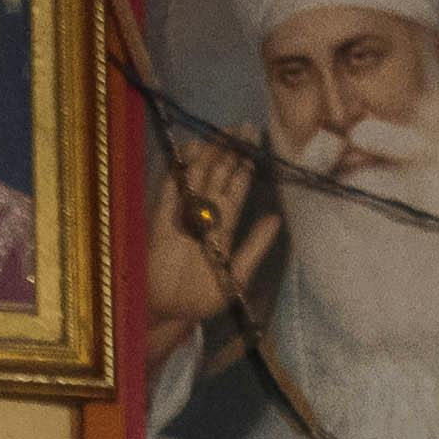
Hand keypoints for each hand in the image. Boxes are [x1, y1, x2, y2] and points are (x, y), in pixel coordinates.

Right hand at [151, 131, 273, 334]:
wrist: (169, 313)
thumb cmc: (201, 297)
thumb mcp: (236, 275)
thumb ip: (255, 246)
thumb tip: (276, 218)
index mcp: (224, 227)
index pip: (236, 190)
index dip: (244, 168)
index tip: (254, 146)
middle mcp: (204, 215)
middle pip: (218, 176)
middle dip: (229, 152)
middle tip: (242, 126)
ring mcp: (183, 215)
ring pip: (198, 177)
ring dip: (209, 155)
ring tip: (223, 133)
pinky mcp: (162, 220)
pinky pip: (171, 190)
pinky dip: (179, 172)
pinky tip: (189, 153)